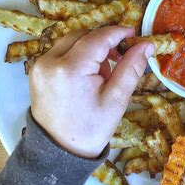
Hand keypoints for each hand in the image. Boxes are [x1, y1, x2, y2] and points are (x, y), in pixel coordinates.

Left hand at [30, 26, 153, 158]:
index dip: (118, 33)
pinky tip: (87, 75)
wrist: (59, 151)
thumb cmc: (90, 129)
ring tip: (102, 72)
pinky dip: (78, 55)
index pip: (98, 38)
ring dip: (91, 48)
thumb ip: (132, 68)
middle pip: (84, 35)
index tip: (134, 34)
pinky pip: (61, 51)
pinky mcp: (37, 70)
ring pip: (72, 41)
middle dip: (104, 42)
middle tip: (120, 58)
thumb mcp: (116, 99)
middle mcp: (50, 62)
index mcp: (70, 69)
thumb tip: (146, 45)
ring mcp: (40, 65)